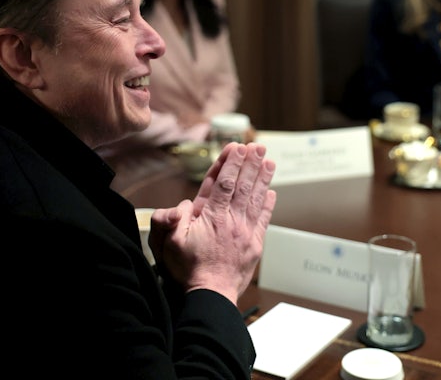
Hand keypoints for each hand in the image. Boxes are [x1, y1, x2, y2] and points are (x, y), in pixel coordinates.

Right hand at [150, 142, 275, 303]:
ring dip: (262, 178)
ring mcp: (245, 232)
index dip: (230, 163)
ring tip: (268, 161)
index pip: (223, 183)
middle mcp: (231, 220)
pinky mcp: (254, 245)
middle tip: (257, 146)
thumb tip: (184, 204)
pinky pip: (263, 220)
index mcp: (211, 216)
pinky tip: (272, 193)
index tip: (237, 147)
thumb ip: (170, 219)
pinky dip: (268, 205)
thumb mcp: (168, 243)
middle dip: (250, 164)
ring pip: (255, 199)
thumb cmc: (188, 269)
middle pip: (243, 186)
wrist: (211, 295)